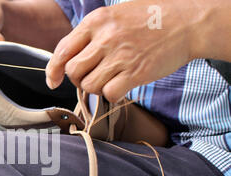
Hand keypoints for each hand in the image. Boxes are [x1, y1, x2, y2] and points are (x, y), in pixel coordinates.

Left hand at [45, 0, 208, 101]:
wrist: (187, 22)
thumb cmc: (150, 19)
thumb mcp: (115, 15)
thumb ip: (92, 35)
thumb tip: (71, 59)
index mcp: (96, 21)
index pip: (62, 51)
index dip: (53, 70)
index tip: (53, 81)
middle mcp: (105, 38)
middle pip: (74, 72)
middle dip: (79, 79)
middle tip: (93, 76)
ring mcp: (120, 56)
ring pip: (89, 85)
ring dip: (97, 88)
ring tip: (111, 78)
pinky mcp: (135, 72)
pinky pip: (109, 94)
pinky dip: (113, 95)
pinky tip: (123, 86)